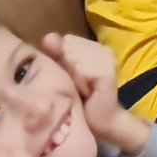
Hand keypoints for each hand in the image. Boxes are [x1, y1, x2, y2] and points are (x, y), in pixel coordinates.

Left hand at [41, 33, 147, 153]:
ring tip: (81, 89)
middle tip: (76, 85)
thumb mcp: (64, 72)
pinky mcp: (108, 72)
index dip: (63, 58)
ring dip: (73, 76)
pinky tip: (86, 92)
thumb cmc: (80, 98)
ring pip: (74, 58)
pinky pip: (82, 69)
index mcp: (94, 47)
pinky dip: (80, 82)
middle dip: (67, 66)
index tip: (70, 76)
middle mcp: (104, 50)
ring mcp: (108, 60)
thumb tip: (48, 36)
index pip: (68, 40)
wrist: (100, 120)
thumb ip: (56, 53)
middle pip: (70, 47)